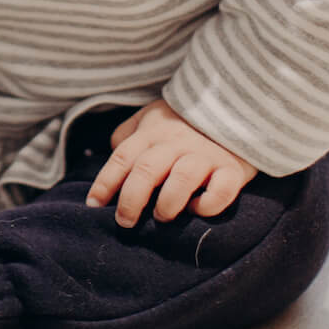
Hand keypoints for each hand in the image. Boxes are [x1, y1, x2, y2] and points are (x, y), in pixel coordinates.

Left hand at [86, 100, 256, 225]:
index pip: (122, 157)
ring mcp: (205, 155)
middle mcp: (176, 143)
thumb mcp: (153, 116)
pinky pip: (221, 190)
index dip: (105, 182)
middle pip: (147, 170)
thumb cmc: (186, 119)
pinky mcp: (232, 169)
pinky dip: (208, 204)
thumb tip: (112, 149)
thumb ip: (131, 132)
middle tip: (124, 221)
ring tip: (162, 216)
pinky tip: (198, 209)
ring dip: (167, 203)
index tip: (93, 205)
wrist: (235, 106)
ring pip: (182, 179)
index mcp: (153, 132)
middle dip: (131, 200)